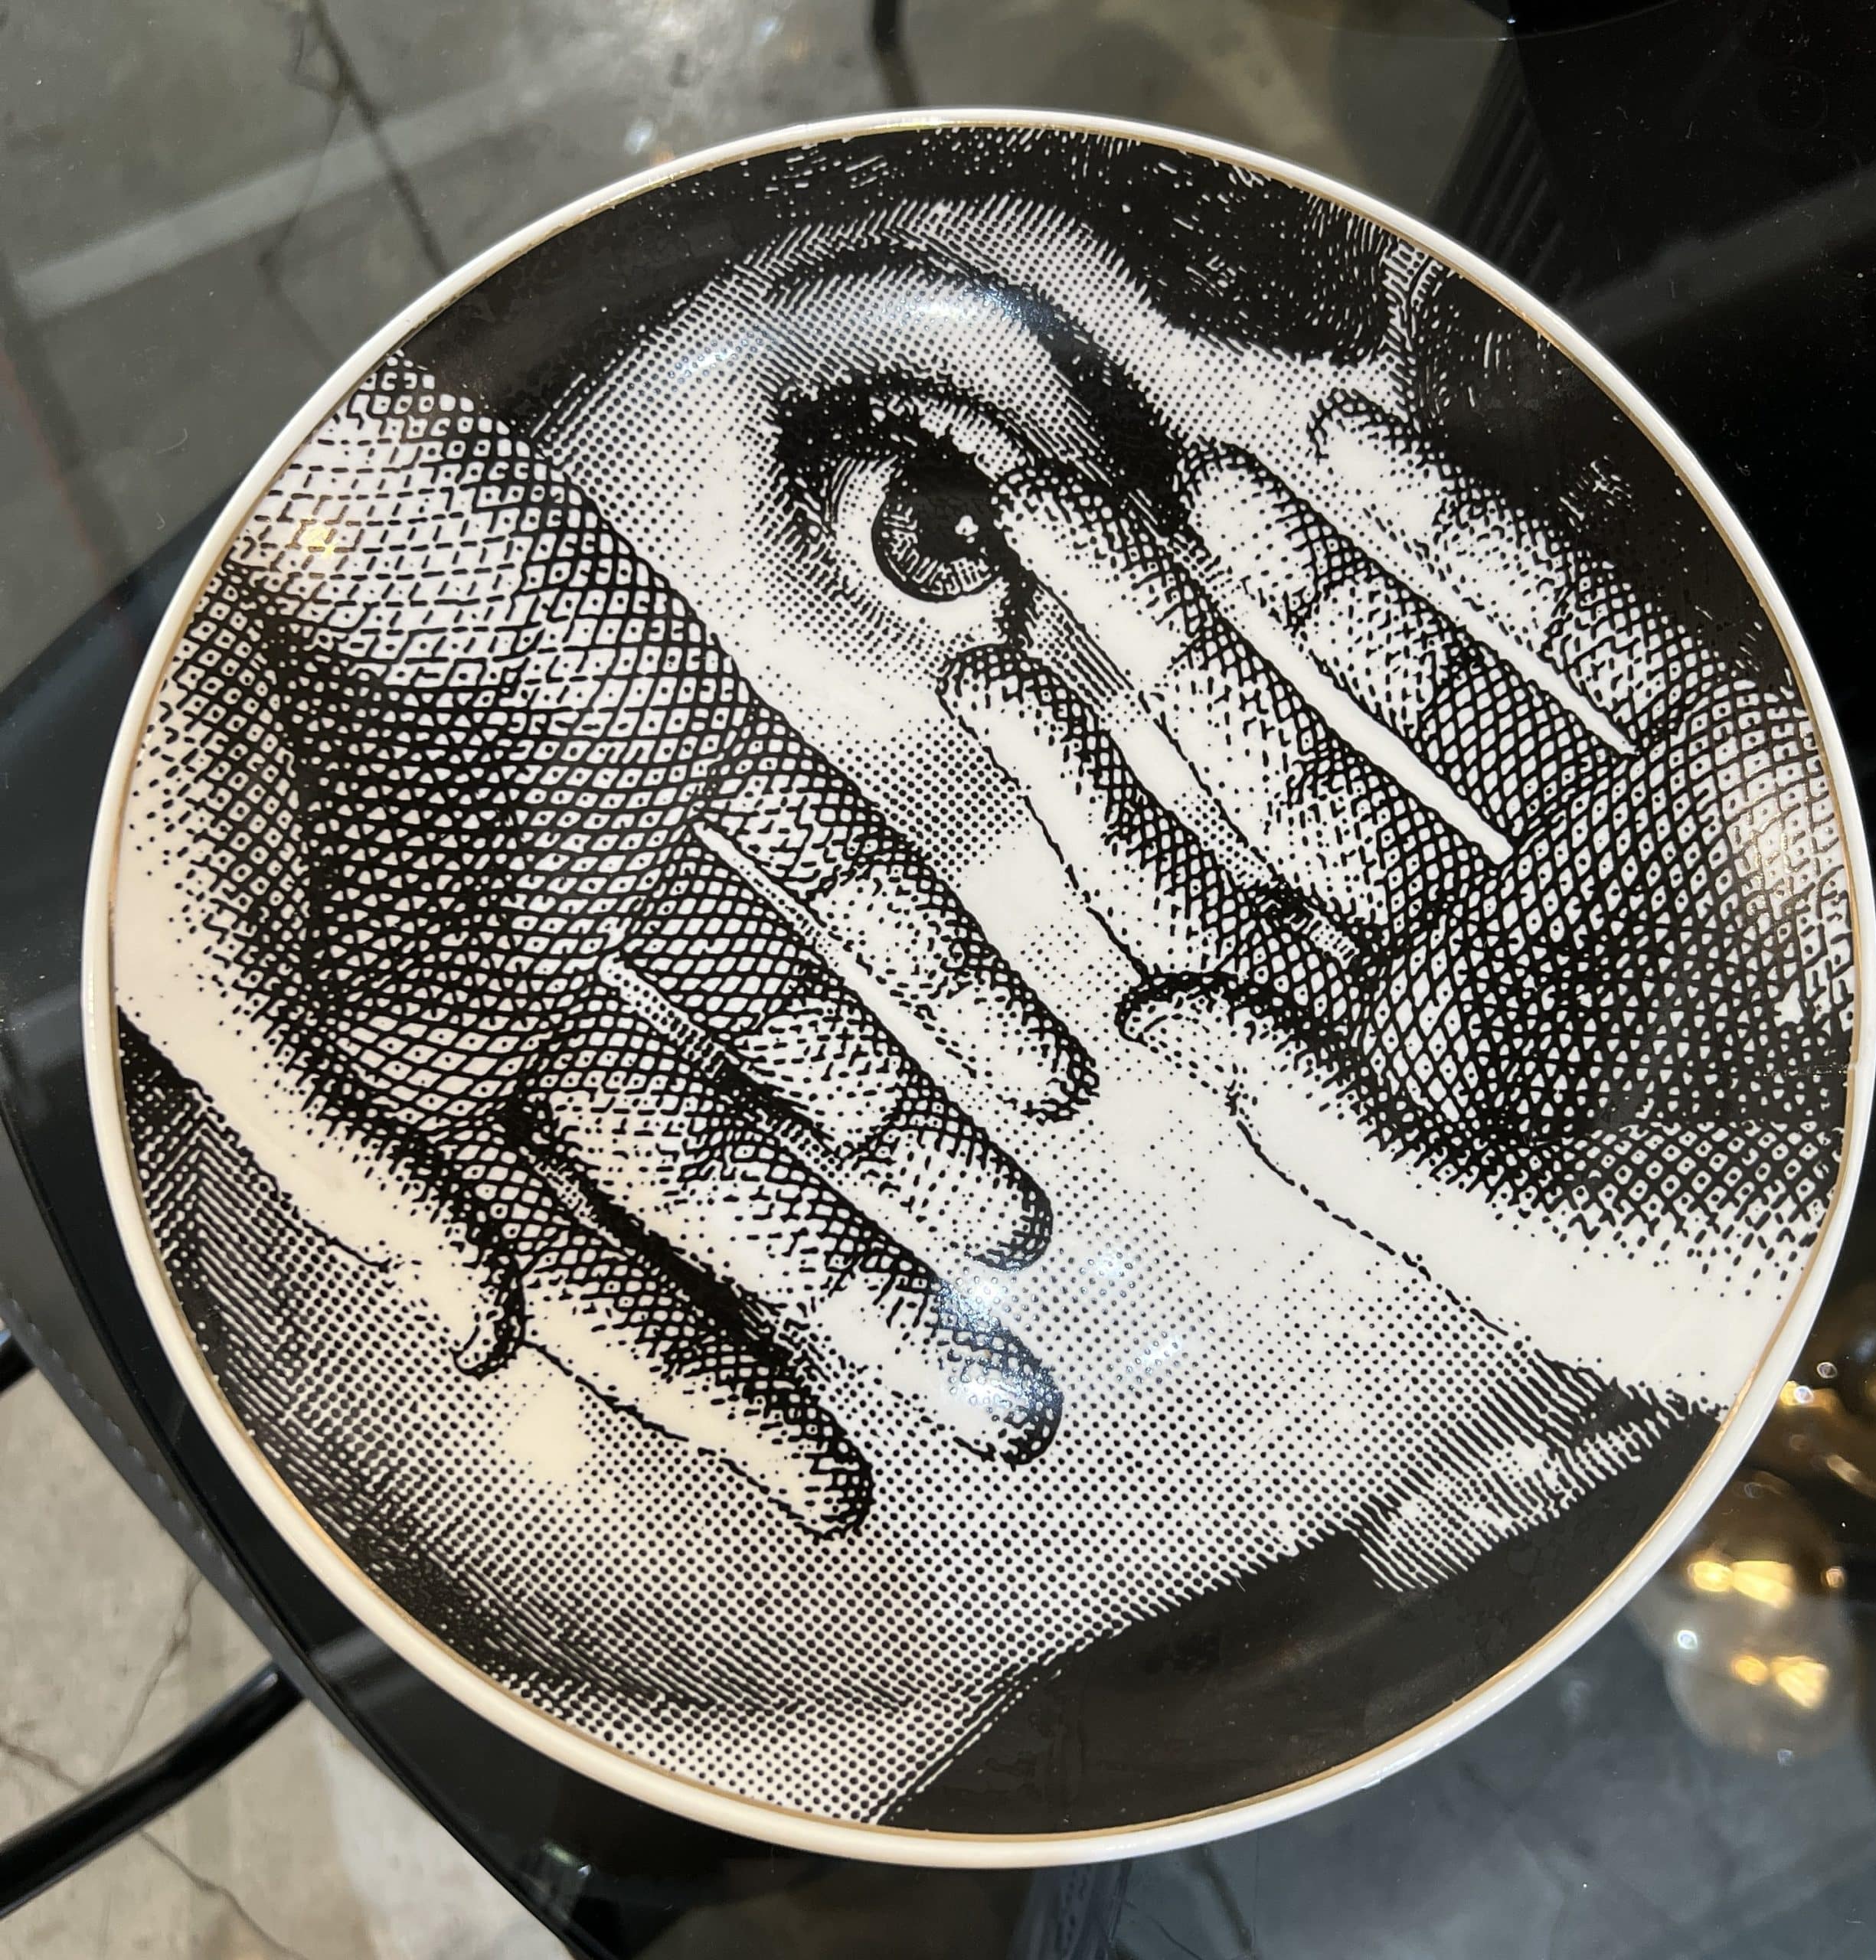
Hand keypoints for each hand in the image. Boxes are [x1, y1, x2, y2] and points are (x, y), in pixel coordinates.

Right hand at [117, 354, 1090, 1538]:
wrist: (254, 500)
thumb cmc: (192, 743)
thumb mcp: (219, 983)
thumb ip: (352, 1166)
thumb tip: (486, 1345)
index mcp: (438, 1081)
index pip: (604, 1276)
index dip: (725, 1394)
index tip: (846, 1486)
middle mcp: (560, 999)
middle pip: (744, 1188)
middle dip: (871, 1296)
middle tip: (1003, 1399)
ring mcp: (645, 875)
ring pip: (820, 1044)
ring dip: (927, 1141)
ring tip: (1024, 1235)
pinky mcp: (709, 745)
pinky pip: (853, 872)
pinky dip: (946, 964)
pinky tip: (1034, 1057)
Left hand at [945, 391, 1850, 1347]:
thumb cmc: (1725, 1278)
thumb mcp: (1525, 1245)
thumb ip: (1339, 1134)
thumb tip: (1153, 1022)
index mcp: (1389, 1041)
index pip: (1188, 892)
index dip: (1080, 788)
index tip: (984, 685)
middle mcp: (1454, 925)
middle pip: (1262, 761)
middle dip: (1152, 643)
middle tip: (1044, 529)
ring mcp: (1567, 830)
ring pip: (1393, 675)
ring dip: (1290, 575)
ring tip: (1187, 486)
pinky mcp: (1693, 754)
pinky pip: (1553, 620)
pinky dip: (1454, 534)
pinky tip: (1352, 459)